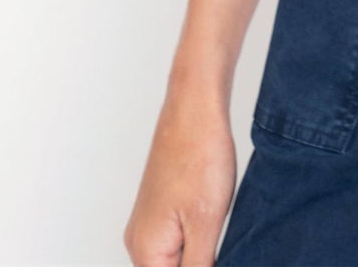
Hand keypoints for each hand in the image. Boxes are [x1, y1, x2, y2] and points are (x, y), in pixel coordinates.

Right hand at [123, 86, 235, 266]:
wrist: (194, 107)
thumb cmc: (199, 156)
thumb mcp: (206, 224)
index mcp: (146, 251)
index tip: (212, 251)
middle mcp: (139, 241)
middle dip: (199, 263)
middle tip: (218, 241)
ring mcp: (149, 223)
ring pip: (174, 259)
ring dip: (198, 255)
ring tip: (216, 228)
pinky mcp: (161, 208)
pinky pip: (176, 239)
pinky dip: (196, 240)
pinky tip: (215, 223)